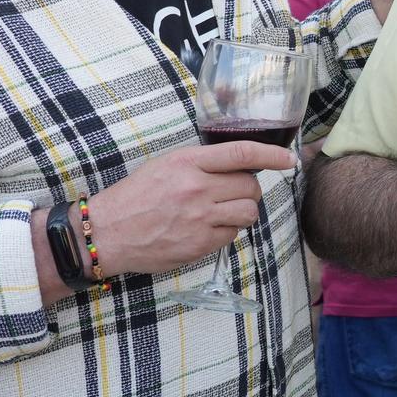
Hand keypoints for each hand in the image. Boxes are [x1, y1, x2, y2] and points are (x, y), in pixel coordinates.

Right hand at [85, 141, 296, 277]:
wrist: (106, 232)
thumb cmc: (134, 196)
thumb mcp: (165, 165)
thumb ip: (201, 163)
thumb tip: (238, 164)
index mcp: (188, 162)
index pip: (242, 153)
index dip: (272, 154)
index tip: (289, 158)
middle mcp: (197, 188)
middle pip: (251, 186)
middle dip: (249, 189)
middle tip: (232, 193)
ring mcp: (200, 218)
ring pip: (248, 212)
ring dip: (242, 212)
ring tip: (221, 212)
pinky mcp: (200, 244)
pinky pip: (233, 235)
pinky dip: (227, 231)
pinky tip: (206, 228)